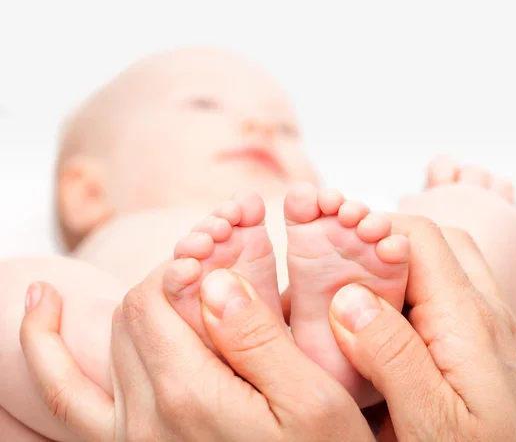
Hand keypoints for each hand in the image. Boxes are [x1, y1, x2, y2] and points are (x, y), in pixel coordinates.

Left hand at [20, 265, 373, 440]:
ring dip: (133, 301)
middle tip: (214, 267)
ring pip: (108, 339)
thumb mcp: (314, 402)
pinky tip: (40, 307)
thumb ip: (258, 338)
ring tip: (164, 266)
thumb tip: (211, 282)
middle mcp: (145, 418)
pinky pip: (65, 397)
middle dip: (168, 280)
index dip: (184, 263)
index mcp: (190, 396)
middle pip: (132, 313)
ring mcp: (128, 438)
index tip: (222, 254)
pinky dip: (45, 349)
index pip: (156, 296)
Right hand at [328, 215, 515, 440]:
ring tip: (356, 298)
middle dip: (382, 243)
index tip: (334, 245)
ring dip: (397, 270)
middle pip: (432, 244)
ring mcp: (488, 329)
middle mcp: (482, 314)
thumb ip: (392, 357)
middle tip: (340, 268)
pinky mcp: (485, 349)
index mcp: (466, 320)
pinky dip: (412, 299)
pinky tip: (387, 332)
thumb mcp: (434, 422)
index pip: (420, 238)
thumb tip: (350, 299)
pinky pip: (447, 301)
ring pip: (441, 269)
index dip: (373, 228)